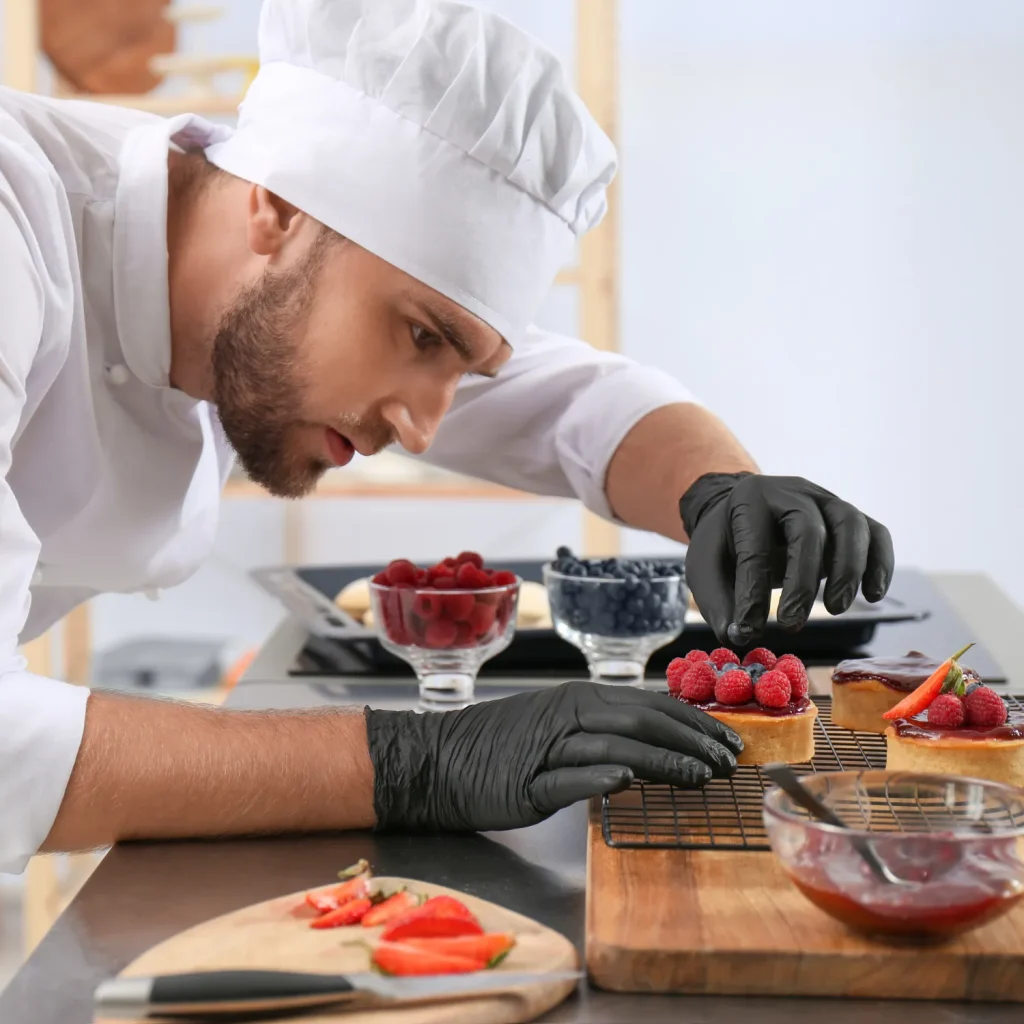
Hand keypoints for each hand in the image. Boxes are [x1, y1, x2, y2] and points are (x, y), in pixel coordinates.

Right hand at [364, 681, 741, 831]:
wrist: (434, 760)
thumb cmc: (499, 744)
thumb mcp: (554, 723)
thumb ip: (601, 726)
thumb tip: (659, 736)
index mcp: (578, 698)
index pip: (649, 704)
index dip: (693, 721)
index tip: (727, 740)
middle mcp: (567, 715)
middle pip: (640, 721)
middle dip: (690, 741)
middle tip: (725, 762)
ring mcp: (546, 749)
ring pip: (612, 747)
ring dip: (660, 762)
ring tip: (698, 777)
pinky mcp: (525, 784)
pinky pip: (566, 778)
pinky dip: (596, 779)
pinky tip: (624, 784)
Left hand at [679, 472, 894, 646]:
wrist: (744, 511)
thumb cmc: (726, 542)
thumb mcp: (706, 566)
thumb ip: (718, 603)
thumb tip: (739, 637)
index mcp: (749, 500)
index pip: (754, 549)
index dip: (752, 594)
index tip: (748, 630)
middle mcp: (791, 492)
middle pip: (808, 529)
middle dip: (803, 582)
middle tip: (791, 624)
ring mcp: (825, 499)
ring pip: (851, 524)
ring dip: (848, 571)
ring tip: (836, 608)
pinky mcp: (849, 516)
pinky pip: (876, 533)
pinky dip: (881, 564)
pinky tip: (873, 595)